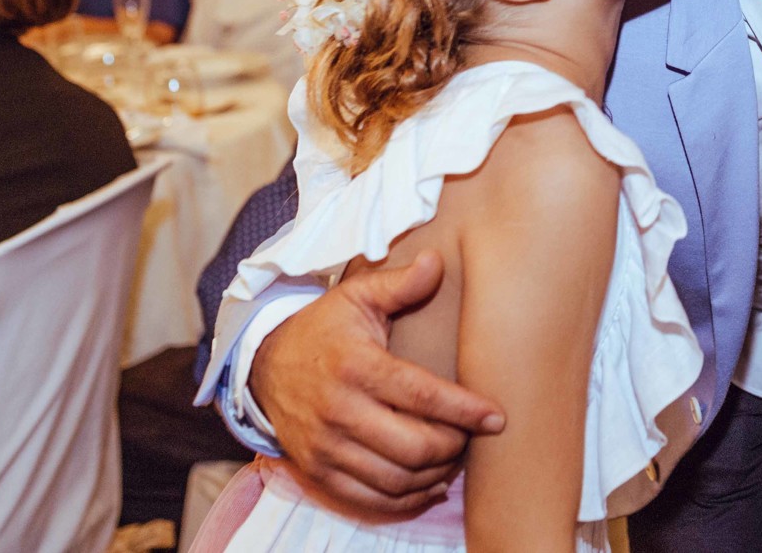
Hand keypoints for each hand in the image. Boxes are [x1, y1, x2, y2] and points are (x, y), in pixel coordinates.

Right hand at [249, 251, 505, 515]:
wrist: (264, 365)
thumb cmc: (324, 328)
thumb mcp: (358, 296)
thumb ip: (400, 284)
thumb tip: (437, 261)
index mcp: (356, 365)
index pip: (420, 395)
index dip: (464, 409)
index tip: (497, 417)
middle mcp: (339, 411)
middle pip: (413, 447)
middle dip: (454, 446)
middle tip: (474, 436)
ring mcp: (325, 446)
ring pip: (395, 479)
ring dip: (435, 475)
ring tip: (456, 457)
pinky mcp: (317, 471)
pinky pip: (369, 500)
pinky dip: (405, 500)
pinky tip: (430, 484)